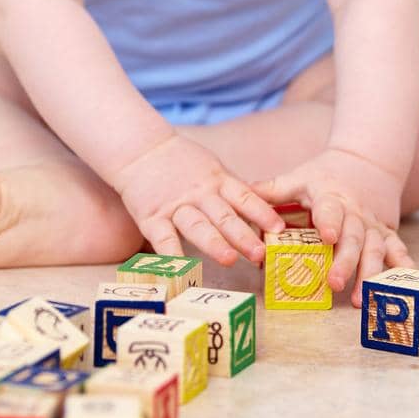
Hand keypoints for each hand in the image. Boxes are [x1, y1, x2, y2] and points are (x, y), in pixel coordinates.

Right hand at [111, 132, 288, 268]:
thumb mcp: (212, 167)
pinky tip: (181, 268)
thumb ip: (232, 190)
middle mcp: (199, 194)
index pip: (244, 197)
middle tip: (261, 253)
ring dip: (214, 244)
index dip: (262, 213)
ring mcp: (175, 206)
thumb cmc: (181, 162)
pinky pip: (163, 237)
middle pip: (224, 216)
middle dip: (243, 236)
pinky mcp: (151, 217)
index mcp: (217, 181)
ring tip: (230, 260)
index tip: (279, 229)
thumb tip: (264, 211)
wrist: (140, 149)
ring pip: (197, 226)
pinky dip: (171, 253)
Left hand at [251, 146, 413, 305]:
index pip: (330, 210)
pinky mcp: (387, 233)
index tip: (326, 236)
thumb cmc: (324, 175)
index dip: (329, 222)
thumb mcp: (298, 177)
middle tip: (333, 283)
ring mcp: (374, 225)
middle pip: (353, 238)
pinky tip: (406, 281)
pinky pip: (398, 250)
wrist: (367, 161)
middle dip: (345, 262)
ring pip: (377, 250)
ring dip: (371, 274)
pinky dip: (403, 265)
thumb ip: (271, 190)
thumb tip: (241, 194)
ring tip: (362, 299)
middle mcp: (355, 213)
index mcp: (331, 198)